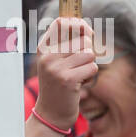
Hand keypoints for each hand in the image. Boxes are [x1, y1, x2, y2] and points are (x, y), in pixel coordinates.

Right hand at [33, 17, 98, 132]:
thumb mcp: (56, 61)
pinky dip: (90, 77)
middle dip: (88, 51)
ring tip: (78, 75)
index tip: (86, 32)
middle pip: (83, 39)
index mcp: (43, 48)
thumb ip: (67, 43)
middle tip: (79, 65)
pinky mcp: (67, 80)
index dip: (78, 24)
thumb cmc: (57, 84)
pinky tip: (79, 84)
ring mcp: (56, 68)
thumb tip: (85, 27)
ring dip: (89, 65)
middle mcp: (47, 56)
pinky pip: (92, 68)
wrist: (51, 113)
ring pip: (90, 53)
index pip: (61, 22)